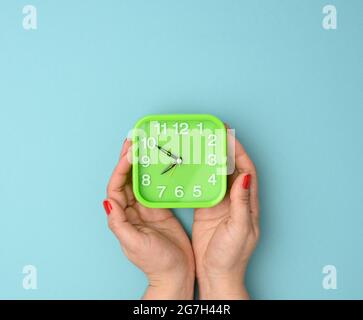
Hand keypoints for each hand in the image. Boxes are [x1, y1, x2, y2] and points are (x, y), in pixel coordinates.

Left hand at [103, 139, 194, 298]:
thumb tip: (107, 201)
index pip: (116, 186)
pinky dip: (156, 173)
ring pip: (140, 180)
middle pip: (126, 178)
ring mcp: (146, 208)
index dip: (120, 168)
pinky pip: (155, 186)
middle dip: (127, 159)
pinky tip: (161, 163)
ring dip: (141, 163)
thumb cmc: (155, 262)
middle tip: (134, 140)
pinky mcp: (160, 209)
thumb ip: (119, 223)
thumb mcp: (134, 243)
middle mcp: (132, 209)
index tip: (130, 152)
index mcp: (122, 216)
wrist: (176, 273)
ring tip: (145, 145)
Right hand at [192, 129, 258, 298]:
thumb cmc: (232, 256)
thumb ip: (241, 202)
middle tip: (213, 133)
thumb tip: (244, 176)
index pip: (246, 169)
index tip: (228, 134)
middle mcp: (235, 200)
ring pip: (217, 175)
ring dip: (211, 159)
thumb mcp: (240, 229)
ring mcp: (220, 204)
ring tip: (201, 144)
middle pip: (231, 168)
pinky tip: (191, 166)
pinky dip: (199, 174)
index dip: (239, 150)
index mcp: (247, 202)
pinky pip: (204, 186)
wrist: (217, 274)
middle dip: (225, 149)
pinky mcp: (207, 209)